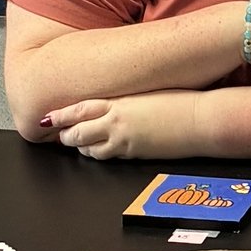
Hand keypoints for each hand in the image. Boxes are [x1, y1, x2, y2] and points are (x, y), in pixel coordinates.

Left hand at [41, 92, 208, 160]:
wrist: (201, 119)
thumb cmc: (182, 101)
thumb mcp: (147, 92)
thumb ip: (126, 100)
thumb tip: (115, 104)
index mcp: (118, 101)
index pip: (79, 109)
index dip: (61, 115)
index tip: (49, 117)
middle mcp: (116, 121)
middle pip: (77, 132)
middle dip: (66, 135)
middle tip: (59, 134)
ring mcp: (123, 140)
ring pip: (89, 149)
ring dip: (82, 147)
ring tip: (80, 144)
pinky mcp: (134, 154)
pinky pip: (108, 157)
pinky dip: (100, 155)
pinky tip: (102, 152)